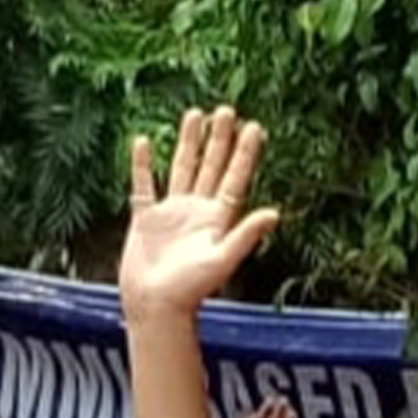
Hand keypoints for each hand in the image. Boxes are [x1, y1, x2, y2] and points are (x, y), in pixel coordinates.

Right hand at [121, 107, 280, 317]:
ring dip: (188, 143)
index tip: (254, 126)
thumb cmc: (189, 290)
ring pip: (181, 169)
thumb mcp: (221, 260)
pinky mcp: (145, 220)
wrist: (154, 306)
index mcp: (217, 218)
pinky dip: (142, 165)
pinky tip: (142, 143)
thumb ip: (246, 235)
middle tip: (226, 110)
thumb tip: (275, 213)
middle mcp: (196, 210)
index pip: (235, 177)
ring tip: (194, 115)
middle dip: (219, 139)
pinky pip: (143, 186)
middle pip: (211, 166)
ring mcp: (170, 213)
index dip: (245, 153)